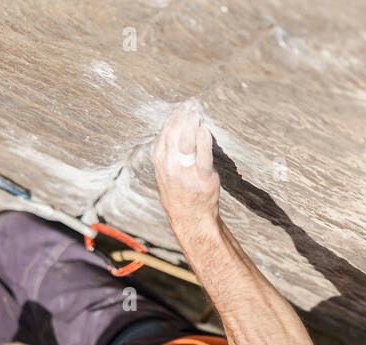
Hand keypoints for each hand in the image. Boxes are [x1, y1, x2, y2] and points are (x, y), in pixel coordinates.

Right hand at [151, 100, 220, 228]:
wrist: (190, 217)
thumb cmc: (180, 193)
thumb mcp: (166, 172)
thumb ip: (168, 152)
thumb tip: (174, 127)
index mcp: (161, 163)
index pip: (164, 133)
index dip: (172, 117)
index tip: (181, 106)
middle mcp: (171, 166)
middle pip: (173, 133)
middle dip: (182, 115)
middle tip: (192, 105)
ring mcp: (186, 172)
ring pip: (186, 141)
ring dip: (192, 123)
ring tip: (198, 112)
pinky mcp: (203, 177)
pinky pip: (203, 155)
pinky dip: (203, 140)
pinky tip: (205, 129)